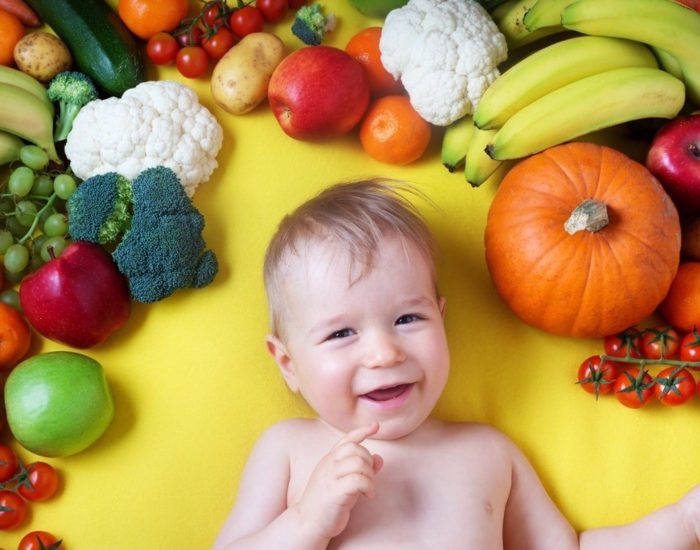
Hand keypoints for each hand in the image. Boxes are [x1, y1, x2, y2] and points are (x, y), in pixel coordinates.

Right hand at [294, 422, 383, 541]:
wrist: (307, 523)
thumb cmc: (327, 504)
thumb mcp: (344, 482)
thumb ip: (361, 470)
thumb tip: (379, 458)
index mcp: (329, 460)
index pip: (346, 440)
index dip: (362, 431)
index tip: (375, 426)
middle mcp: (328, 465)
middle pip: (356, 449)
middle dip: (369, 461)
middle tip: (369, 478)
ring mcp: (330, 477)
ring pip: (358, 463)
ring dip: (370, 475)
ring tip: (369, 489)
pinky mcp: (334, 492)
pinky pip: (358, 480)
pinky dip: (368, 486)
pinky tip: (368, 495)